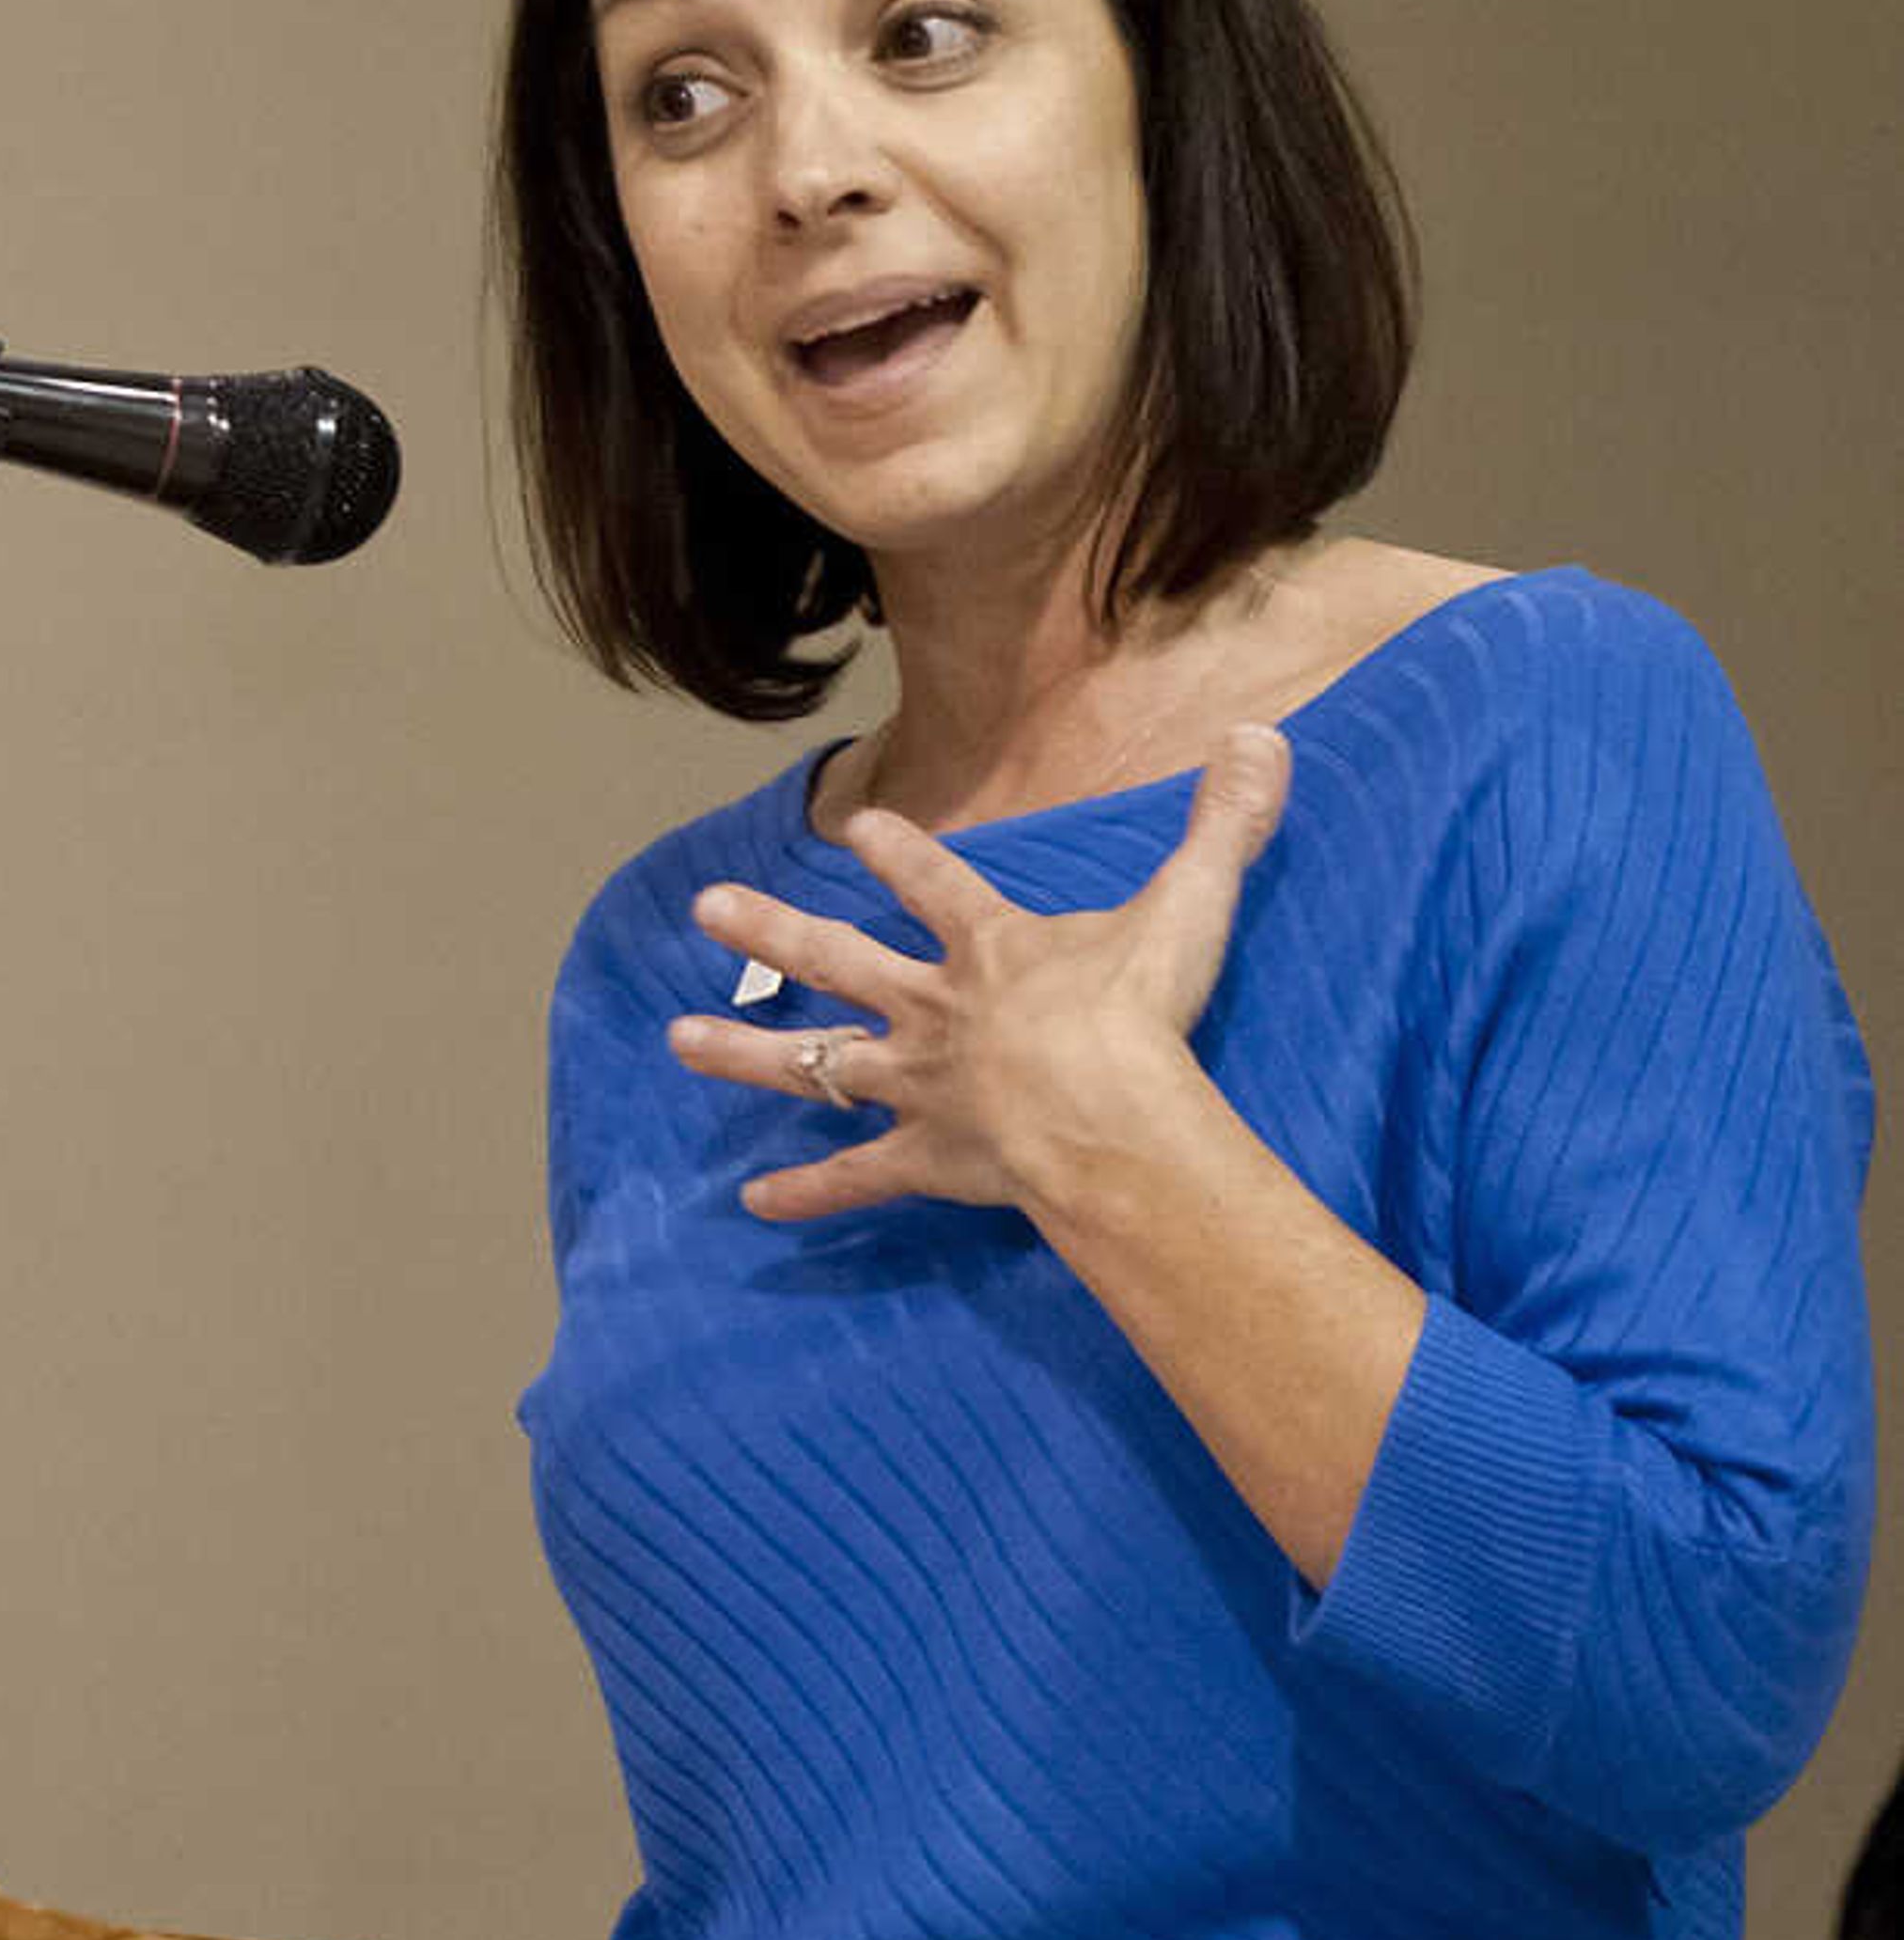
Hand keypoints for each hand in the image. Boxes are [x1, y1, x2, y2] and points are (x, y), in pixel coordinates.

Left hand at [664, 724, 1292, 1222]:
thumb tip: (1265, 736)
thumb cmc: (1140, 1015)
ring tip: (674, 1043)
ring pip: (813, 1066)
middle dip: (769, 932)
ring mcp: (917, 1086)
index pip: (935, 883)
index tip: (853, 826)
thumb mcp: (1189, 905)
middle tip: (704, 907)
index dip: (896, 851)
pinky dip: (807, 1193)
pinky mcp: (921, 1159)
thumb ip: (1223, 825)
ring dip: (743, 1053)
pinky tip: (754, 1203)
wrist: (1103, 1118)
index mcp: (987, 950)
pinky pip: (852, 1179)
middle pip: (834, 962)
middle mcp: (932, 1010)